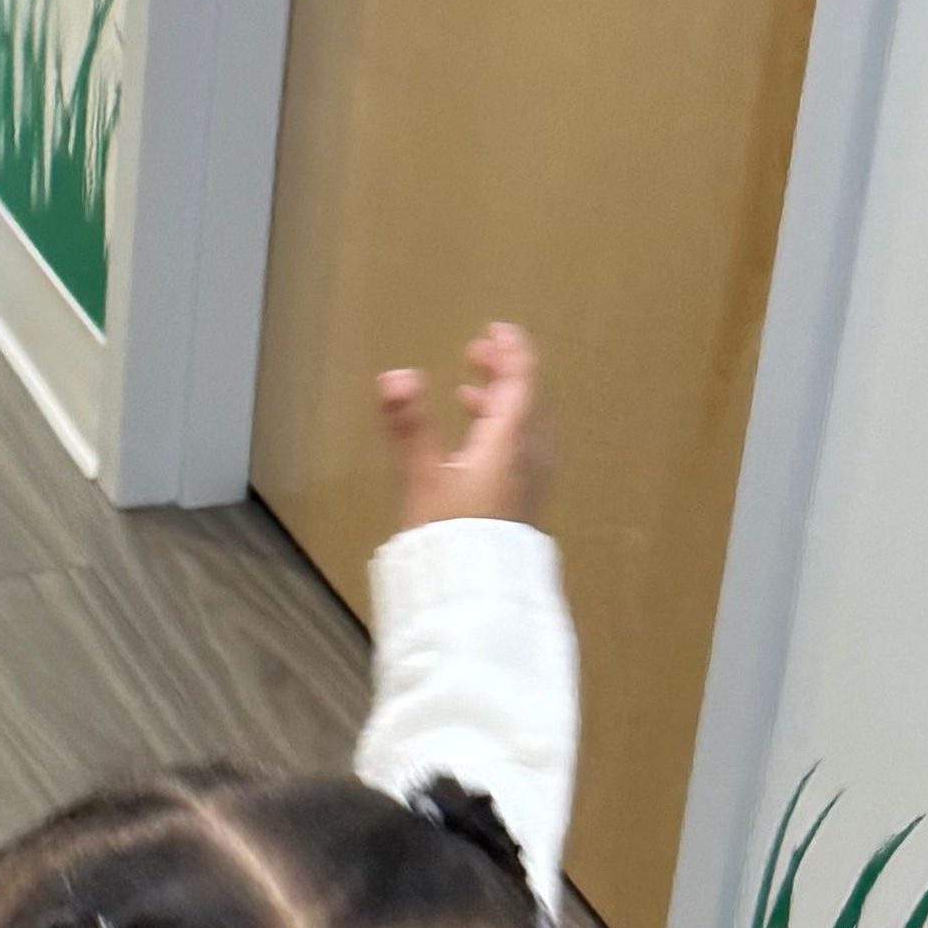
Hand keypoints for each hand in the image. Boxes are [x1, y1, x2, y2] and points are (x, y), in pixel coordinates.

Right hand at [379, 323, 553, 531]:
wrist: (474, 596)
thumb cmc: (449, 536)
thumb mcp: (423, 478)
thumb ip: (410, 425)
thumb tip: (395, 376)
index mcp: (511, 439)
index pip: (522, 379)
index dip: (511, 351)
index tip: (496, 331)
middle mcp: (531, 455)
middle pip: (527, 400)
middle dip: (504, 374)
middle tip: (478, 355)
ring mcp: (531, 481)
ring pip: (525, 426)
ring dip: (502, 404)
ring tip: (472, 396)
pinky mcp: (523, 503)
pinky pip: (522, 451)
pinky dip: (502, 433)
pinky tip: (478, 448)